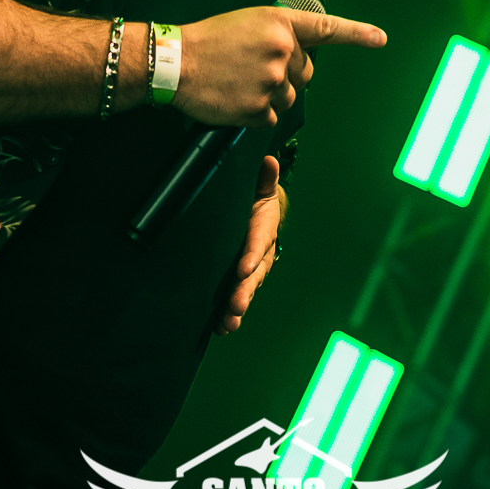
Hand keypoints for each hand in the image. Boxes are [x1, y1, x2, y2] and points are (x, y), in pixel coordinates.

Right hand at [178, 6, 385, 128]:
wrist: (174, 61)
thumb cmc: (207, 40)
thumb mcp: (247, 23)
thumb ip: (277, 35)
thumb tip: (297, 58)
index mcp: (279, 24)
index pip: (326, 29)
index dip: (357, 34)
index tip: (380, 39)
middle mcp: (282, 50)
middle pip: (304, 74)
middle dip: (285, 75)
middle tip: (251, 68)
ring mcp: (272, 81)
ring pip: (288, 98)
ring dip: (269, 95)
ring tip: (238, 83)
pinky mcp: (258, 107)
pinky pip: (270, 117)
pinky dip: (254, 113)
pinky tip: (234, 99)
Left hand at [219, 156, 284, 334]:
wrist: (261, 215)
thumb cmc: (257, 199)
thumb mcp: (261, 186)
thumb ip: (264, 177)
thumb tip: (269, 161)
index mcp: (264, 229)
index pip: (259, 243)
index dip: (252, 255)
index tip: (243, 268)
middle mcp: (260, 254)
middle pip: (254, 275)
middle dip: (245, 291)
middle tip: (235, 305)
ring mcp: (250, 270)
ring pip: (246, 291)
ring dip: (237, 308)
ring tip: (227, 323)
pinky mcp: (238, 280)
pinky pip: (236, 298)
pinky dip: (228, 314)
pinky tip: (219, 328)